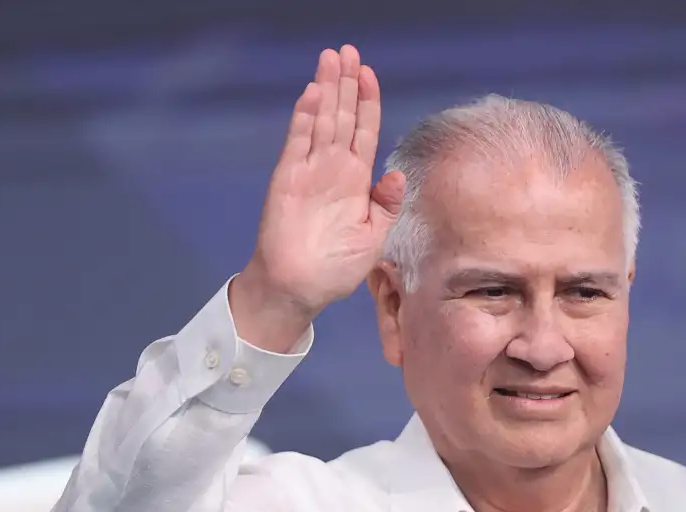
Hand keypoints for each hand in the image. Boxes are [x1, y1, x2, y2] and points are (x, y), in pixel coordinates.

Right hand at [230, 45, 405, 351]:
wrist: (300, 287)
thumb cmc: (336, 268)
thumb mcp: (373, 238)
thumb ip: (385, 206)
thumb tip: (397, 176)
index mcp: (357, 181)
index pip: (365, 132)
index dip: (368, 102)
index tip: (370, 74)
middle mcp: (334, 168)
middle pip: (343, 116)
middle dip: (346, 83)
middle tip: (348, 51)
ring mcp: (309, 170)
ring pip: (321, 120)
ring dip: (327, 89)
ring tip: (331, 58)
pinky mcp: (288, 178)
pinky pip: (298, 141)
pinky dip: (305, 117)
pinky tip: (314, 93)